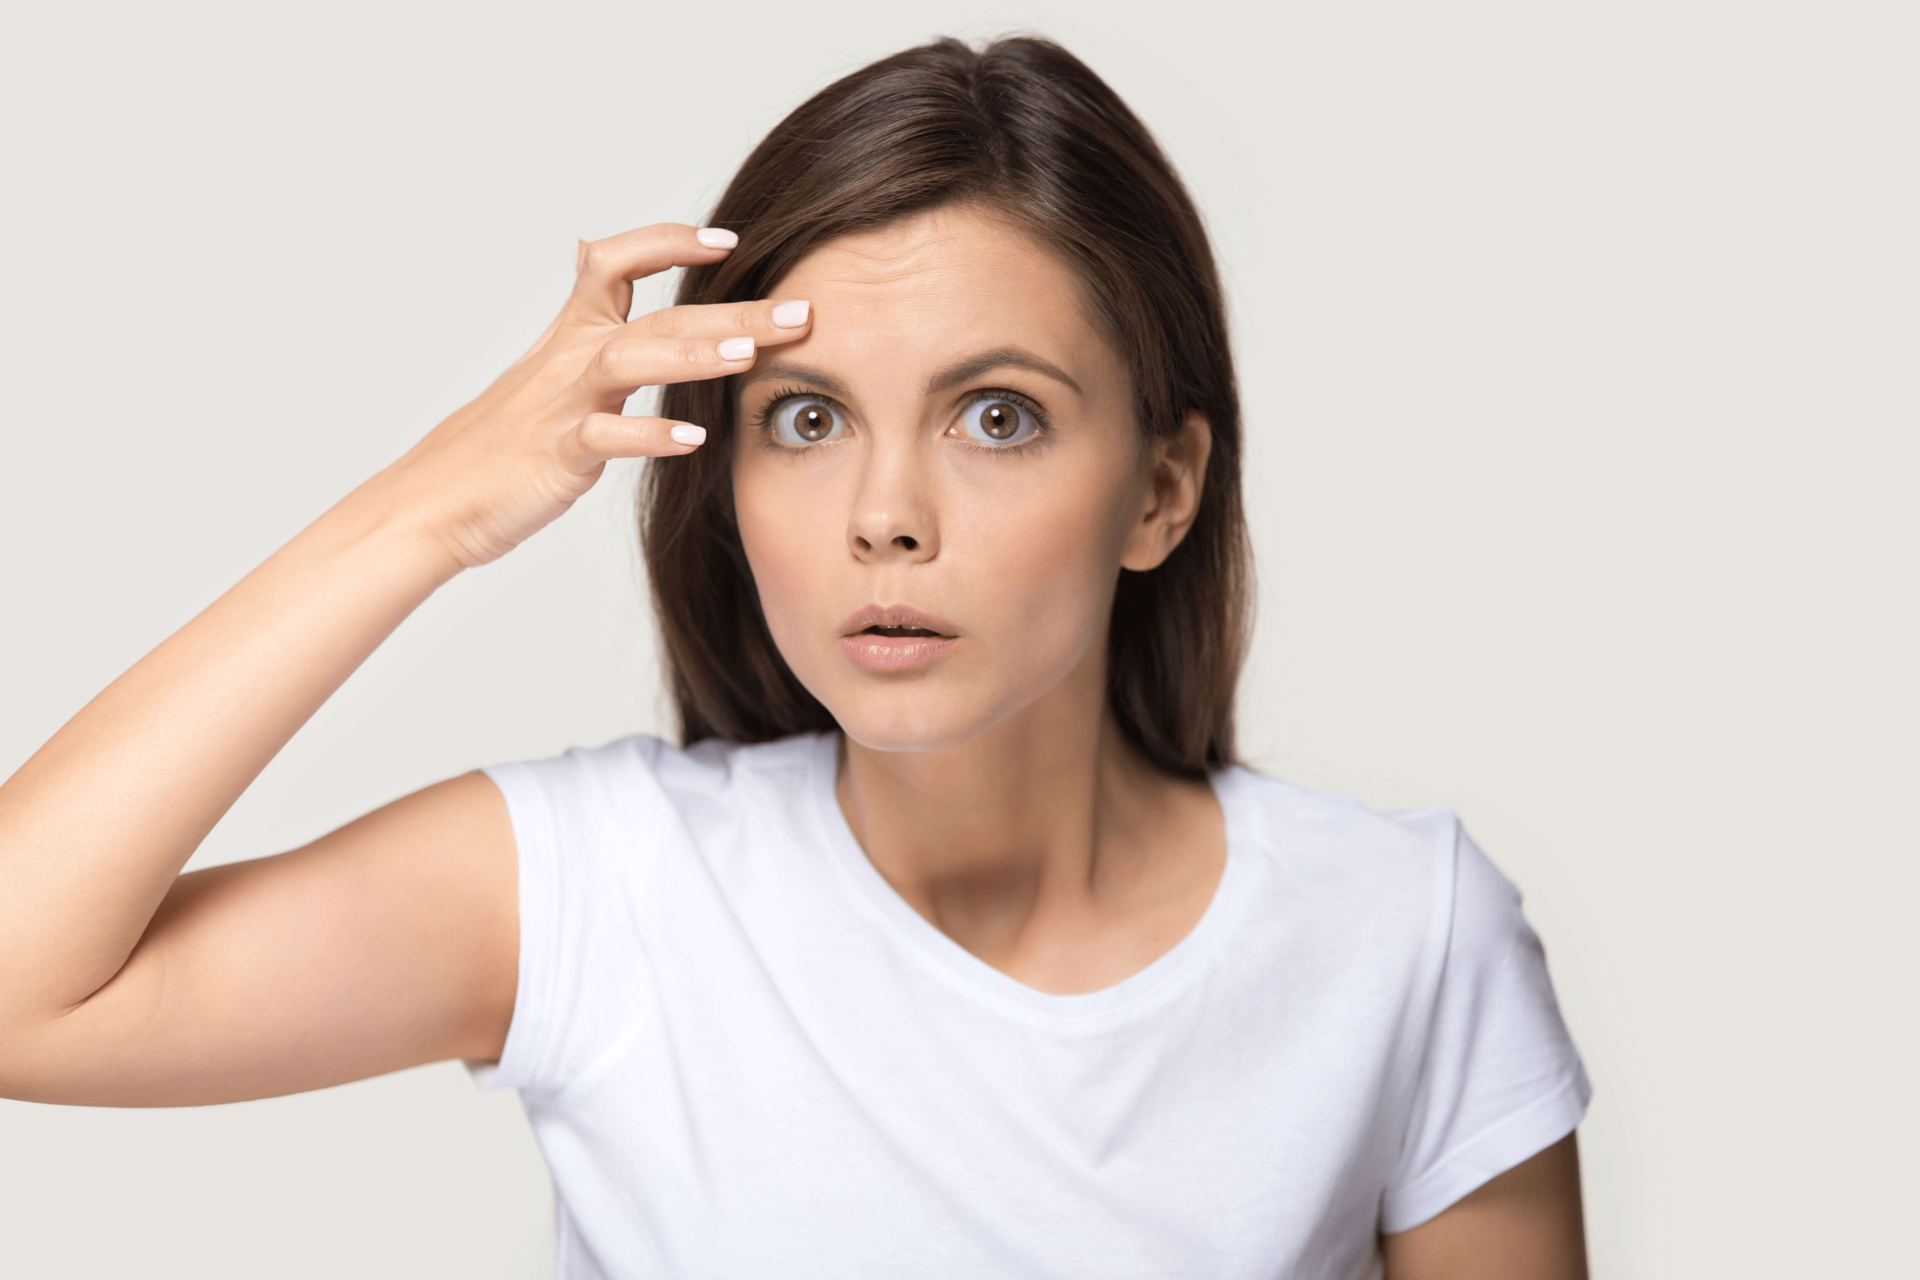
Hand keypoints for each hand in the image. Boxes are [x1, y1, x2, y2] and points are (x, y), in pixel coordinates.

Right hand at [381, 223, 810, 569]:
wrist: (435, 496)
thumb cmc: (503, 437)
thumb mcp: (541, 362)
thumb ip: (580, 310)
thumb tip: (586, 248)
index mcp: (571, 333)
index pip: (617, 261)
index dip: (669, 242)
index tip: (728, 240)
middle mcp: (569, 358)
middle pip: (656, 315)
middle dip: (732, 310)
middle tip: (799, 312)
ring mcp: (564, 404)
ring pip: (629, 361)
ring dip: (692, 356)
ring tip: (749, 355)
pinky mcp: (557, 454)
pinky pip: (606, 438)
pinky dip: (648, 435)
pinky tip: (691, 439)